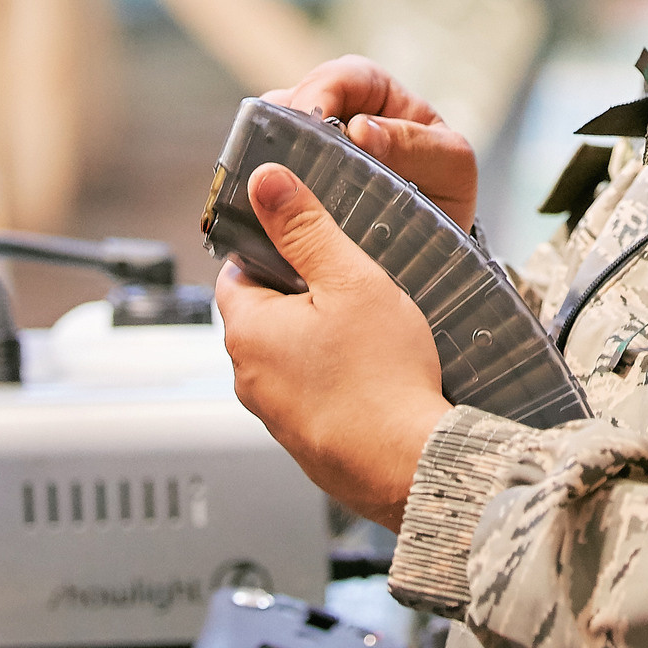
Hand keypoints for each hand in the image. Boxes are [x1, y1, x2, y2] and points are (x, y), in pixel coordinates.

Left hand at [218, 162, 452, 528]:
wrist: (411, 465)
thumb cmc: (383, 378)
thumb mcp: (351, 280)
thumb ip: (306, 228)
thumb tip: (266, 182)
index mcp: (247, 331)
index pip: (236, 272)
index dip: (272, 250)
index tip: (308, 244)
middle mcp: (248, 377)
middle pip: (263, 315)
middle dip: (302, 296)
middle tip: (352, 286)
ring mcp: (274, 416)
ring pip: (288, 356)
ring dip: (319, 340)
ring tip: (370, 333)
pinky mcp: (304, 442)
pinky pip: (310, 394)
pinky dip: (334, 379)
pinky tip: (373, 376)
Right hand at [267, 56, 478, 228]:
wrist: (434, 254)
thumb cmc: (446, 197)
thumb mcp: (448, 168)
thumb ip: (414, 145)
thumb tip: (362, 129)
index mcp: (384, 99)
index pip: (348, 75)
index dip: (325, 88)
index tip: (315, 117)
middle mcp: (341, 117)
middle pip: (298, 97)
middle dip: (285, 118)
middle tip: (281, 149)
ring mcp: (311, 150)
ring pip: (272, 132)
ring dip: (265, 149)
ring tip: (265, 175)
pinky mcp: (291, 186)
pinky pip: (265, 173)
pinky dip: (258, 182)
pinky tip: (259, 199)